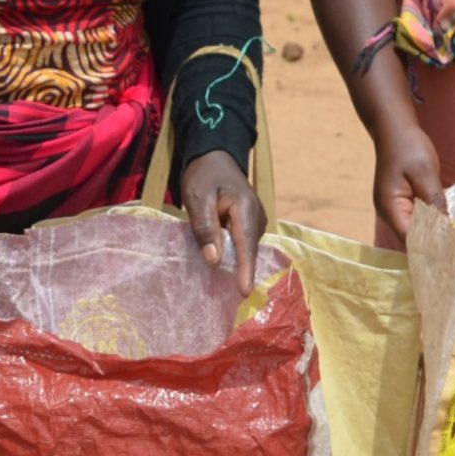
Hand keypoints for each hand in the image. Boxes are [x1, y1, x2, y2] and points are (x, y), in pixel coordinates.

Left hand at [180, 150, 269, 295]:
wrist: (215, 158)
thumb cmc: (204, 176)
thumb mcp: (197, 198)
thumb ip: (205, 228)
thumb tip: (214, 260)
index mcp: (245, 208)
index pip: (246, 244)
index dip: (245, 269)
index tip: (245, 292)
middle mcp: (257, 216)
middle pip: (249, 250)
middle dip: (241, 272)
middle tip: (231, 297)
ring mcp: (256, 220)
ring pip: (246, 249)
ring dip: (237, 264)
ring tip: (226, 286)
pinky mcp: (250, 224)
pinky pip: (244, 244)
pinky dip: (235, 255)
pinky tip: (225, 267)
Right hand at [372, 121, 443, 246]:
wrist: (394, 128)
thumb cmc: (408, 147)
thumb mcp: (424, 171)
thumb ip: (434, 200)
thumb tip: (447, 228)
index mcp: (390, 208)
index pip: (409, 238)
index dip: (430, 248)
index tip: (453, 253)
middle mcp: (389, 214)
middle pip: (411, 239)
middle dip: (433, 246)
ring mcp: (395, 209)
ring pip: (415, 231)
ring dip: (433, 236)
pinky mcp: (404, 203)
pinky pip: (418, 219)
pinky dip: (431, 224)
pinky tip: (448, 227)